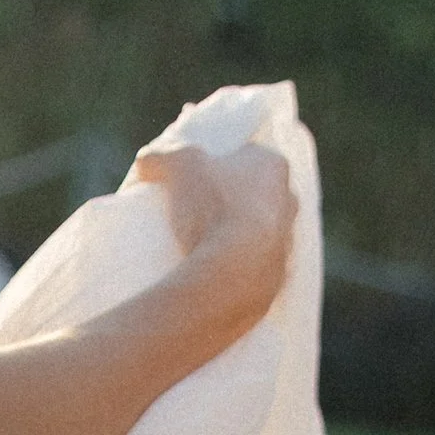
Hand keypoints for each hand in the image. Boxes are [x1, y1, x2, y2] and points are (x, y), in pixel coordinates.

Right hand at [134, 138, 297, 342]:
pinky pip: (256, 268)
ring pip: (261, 232)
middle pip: (257, 194)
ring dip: (239, 235)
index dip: (224, 164)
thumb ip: (161, 157)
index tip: (200, 177)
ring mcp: (287, 241)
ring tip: (204, 245)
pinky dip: (239, 268)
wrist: (232, 274)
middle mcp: (289, 201)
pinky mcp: (277, 278)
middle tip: (201, 210)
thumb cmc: (213, 208)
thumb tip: (145, 162)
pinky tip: (215, 273)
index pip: (249, 156)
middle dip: (234, 199)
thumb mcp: (179, 167)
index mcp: (274, 167)